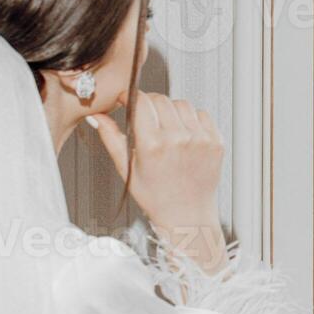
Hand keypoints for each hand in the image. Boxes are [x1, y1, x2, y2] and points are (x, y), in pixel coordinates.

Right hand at [87, 92, 226, 270]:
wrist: (188, 215)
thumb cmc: (156, 197)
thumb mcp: (127, 169)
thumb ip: (111, 138)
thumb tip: (97, 116)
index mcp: (153, 145)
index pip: (141, 102)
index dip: (131, 97)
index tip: (127, 100)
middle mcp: (178, 139)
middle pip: (161, 99)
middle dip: (149, 103)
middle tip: (145, 116)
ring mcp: (200, 139)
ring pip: (181, 104)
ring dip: (171, 109)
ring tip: (165, 127)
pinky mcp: (216, 141)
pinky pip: (202, 114)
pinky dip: (191, 119)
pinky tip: (183, 134)